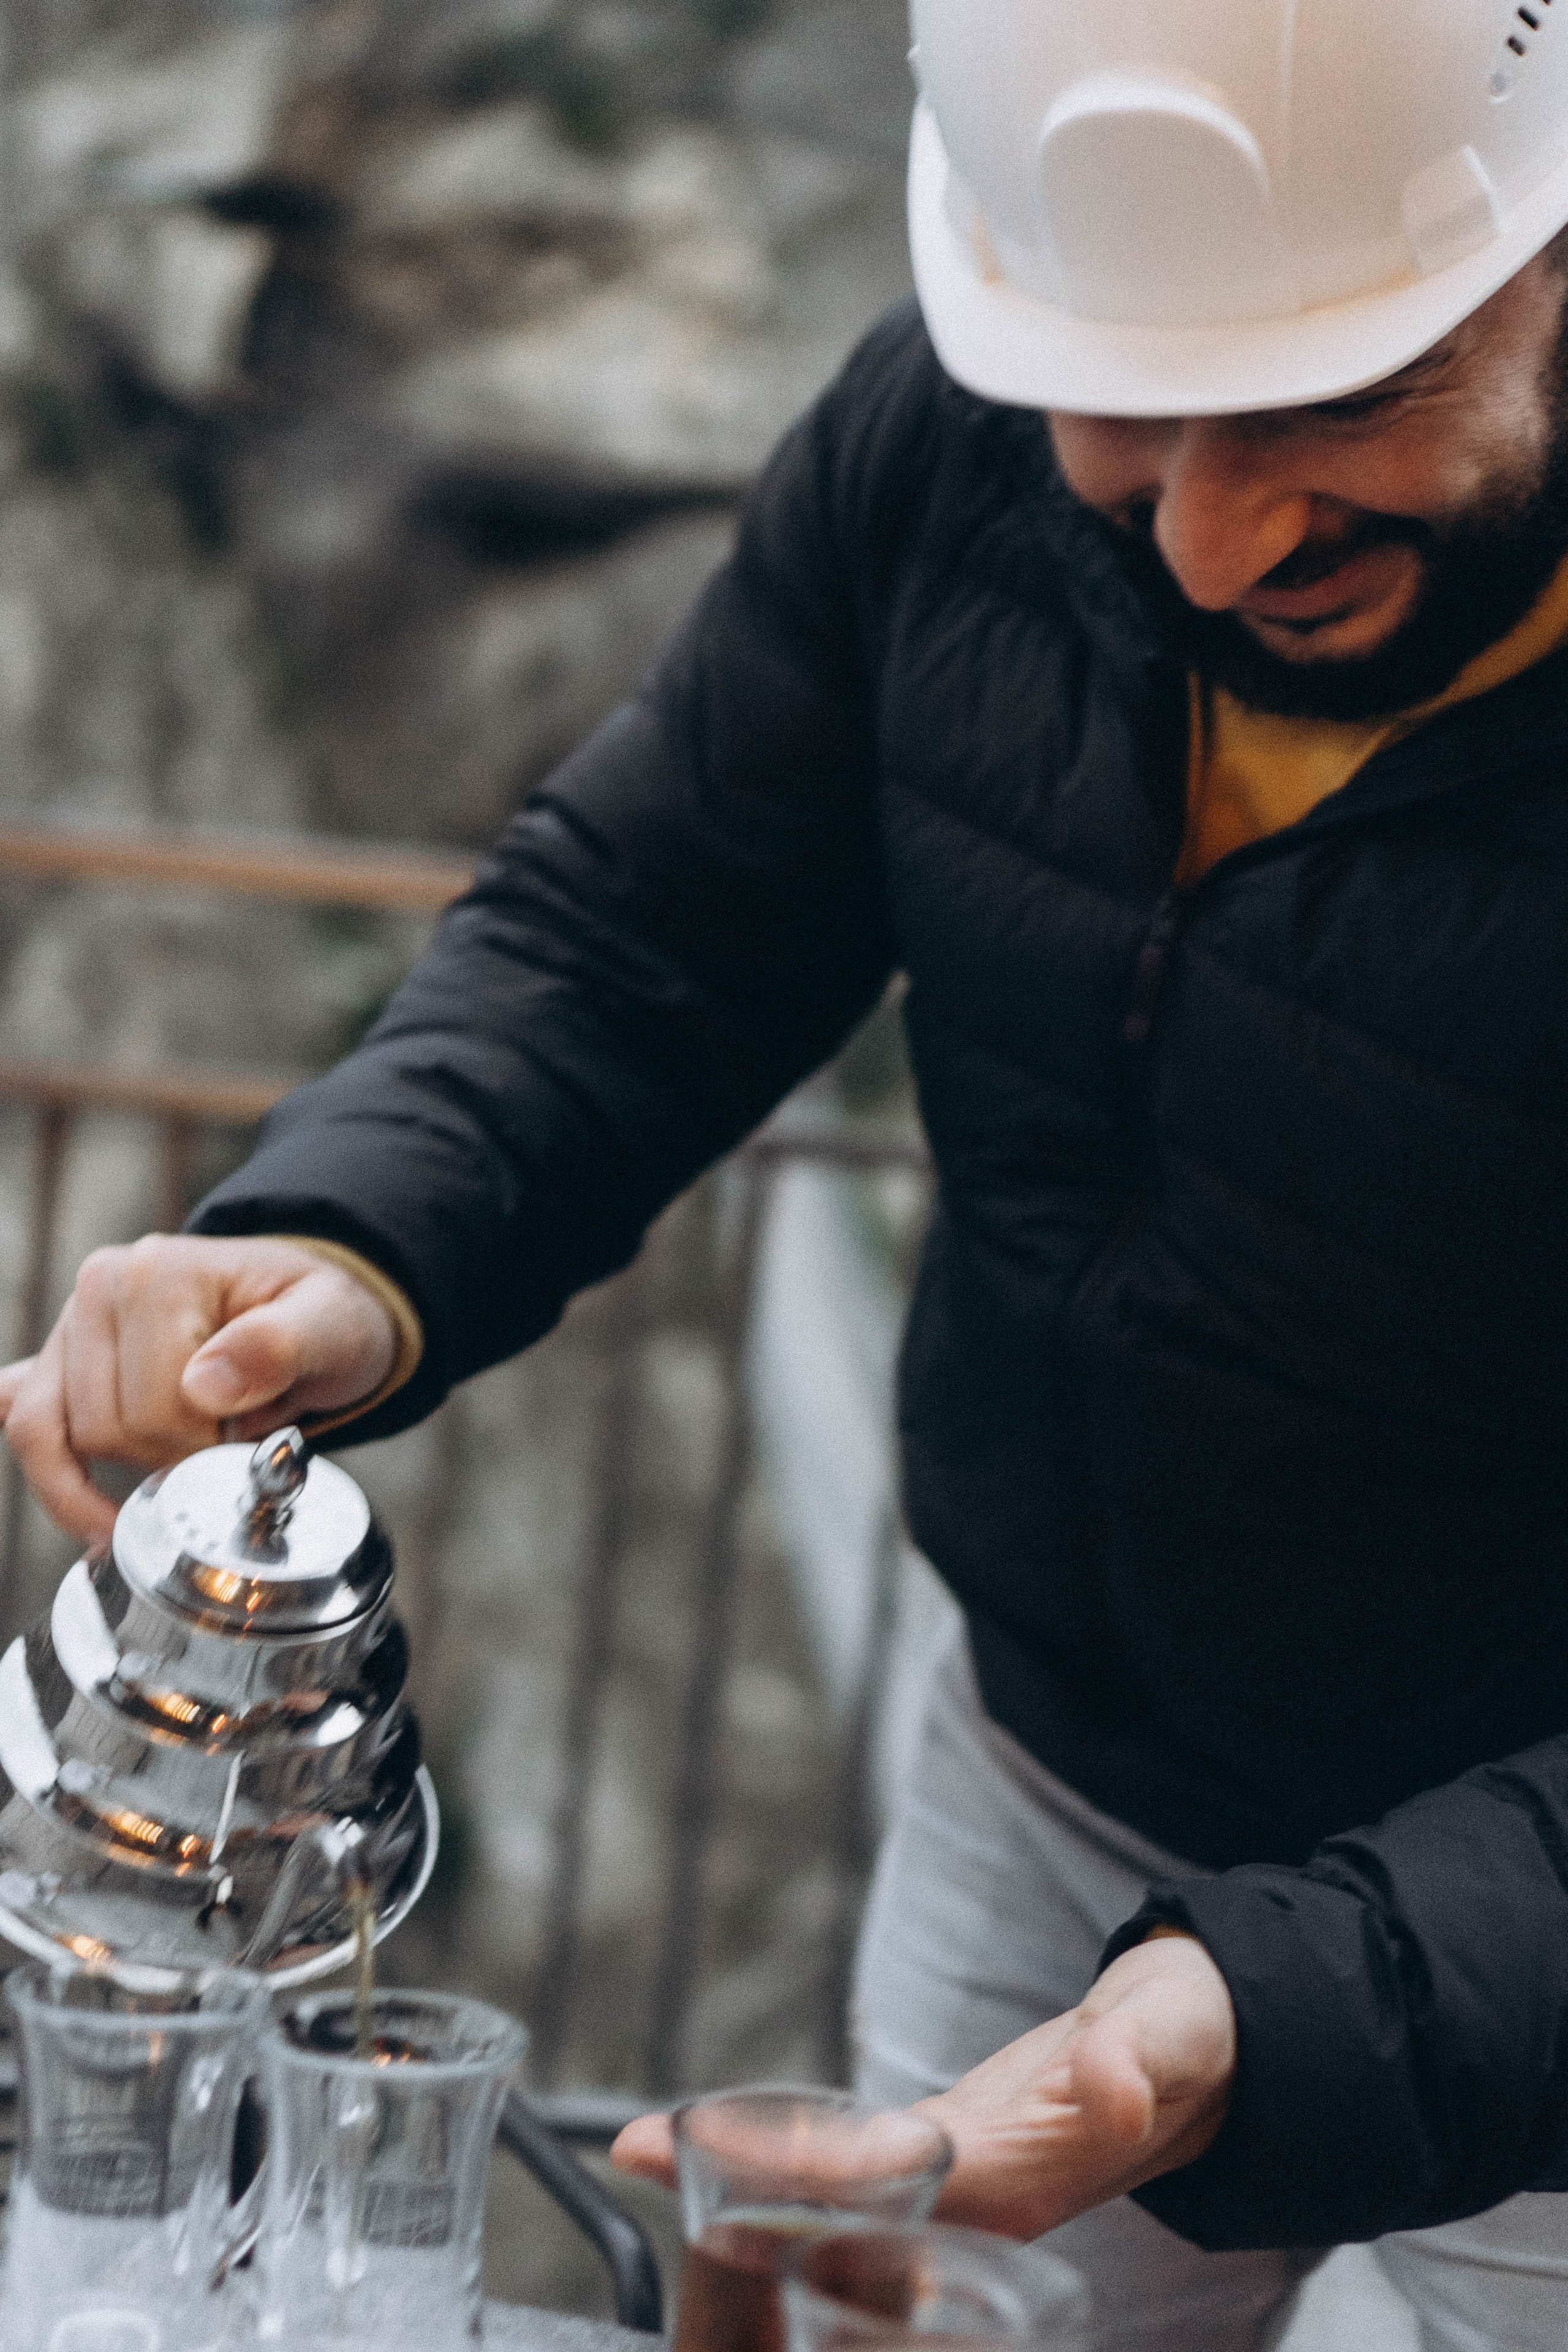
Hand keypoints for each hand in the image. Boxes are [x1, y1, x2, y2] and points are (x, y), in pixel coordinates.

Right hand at [0, 1235, 397, 1545]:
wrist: (309, 1307)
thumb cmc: (320, 1318)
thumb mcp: (332, 1326)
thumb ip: (280, 1347)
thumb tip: (205, 1385)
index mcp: (159, 1273)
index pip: (155, 1410)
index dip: (206, 1448)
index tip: (249, 1441)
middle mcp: (98, 1287)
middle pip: (103, 1429)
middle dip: (168, 1459)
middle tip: (225, 1443)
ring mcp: (70, 1324)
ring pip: (55, 1439)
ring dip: (124, 1467)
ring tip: (184, 1453)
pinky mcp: (58, 1359)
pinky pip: (23, 1421)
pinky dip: (50, 1467)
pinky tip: (82, 1503)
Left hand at [608, 1934, 1233, 2234]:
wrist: (1212, 2056)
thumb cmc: (1191, 2039)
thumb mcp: (1178, 2032)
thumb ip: (1142, 2060)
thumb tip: (1108, 2081)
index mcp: (1024, 2175)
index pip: (895, 2180)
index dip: (807, 2172)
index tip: (722, 2152)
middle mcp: (982, 2197)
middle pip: (844, 2207)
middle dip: (738, 2191)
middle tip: (635, 2147)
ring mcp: (962, 2180)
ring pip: (835, 2193)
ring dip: (737, 2177)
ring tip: (640, 2144)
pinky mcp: (949, 2149)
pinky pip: (849, 2162)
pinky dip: (777, 2152)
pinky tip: (713, 2142)